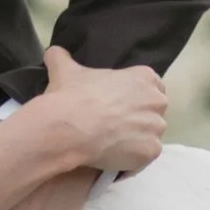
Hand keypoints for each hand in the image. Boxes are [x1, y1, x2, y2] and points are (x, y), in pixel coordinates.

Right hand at [38, 45, 167, 176]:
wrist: (70, 129)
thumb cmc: (73, 96)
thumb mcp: (65, 70)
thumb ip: (61, 58)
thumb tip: (52, 51)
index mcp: (144, 78)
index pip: (150, 87)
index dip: (133, 97)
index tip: (116, 105)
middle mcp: (157, 101)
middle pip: (153, 111)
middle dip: (137, 118)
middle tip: (112, 125)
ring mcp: (156, 127)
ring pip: (149, 135)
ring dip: (135, 139)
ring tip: (110, 143)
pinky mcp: (151, 150)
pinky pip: (145, 156)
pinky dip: (132, 158)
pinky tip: (113, 157)